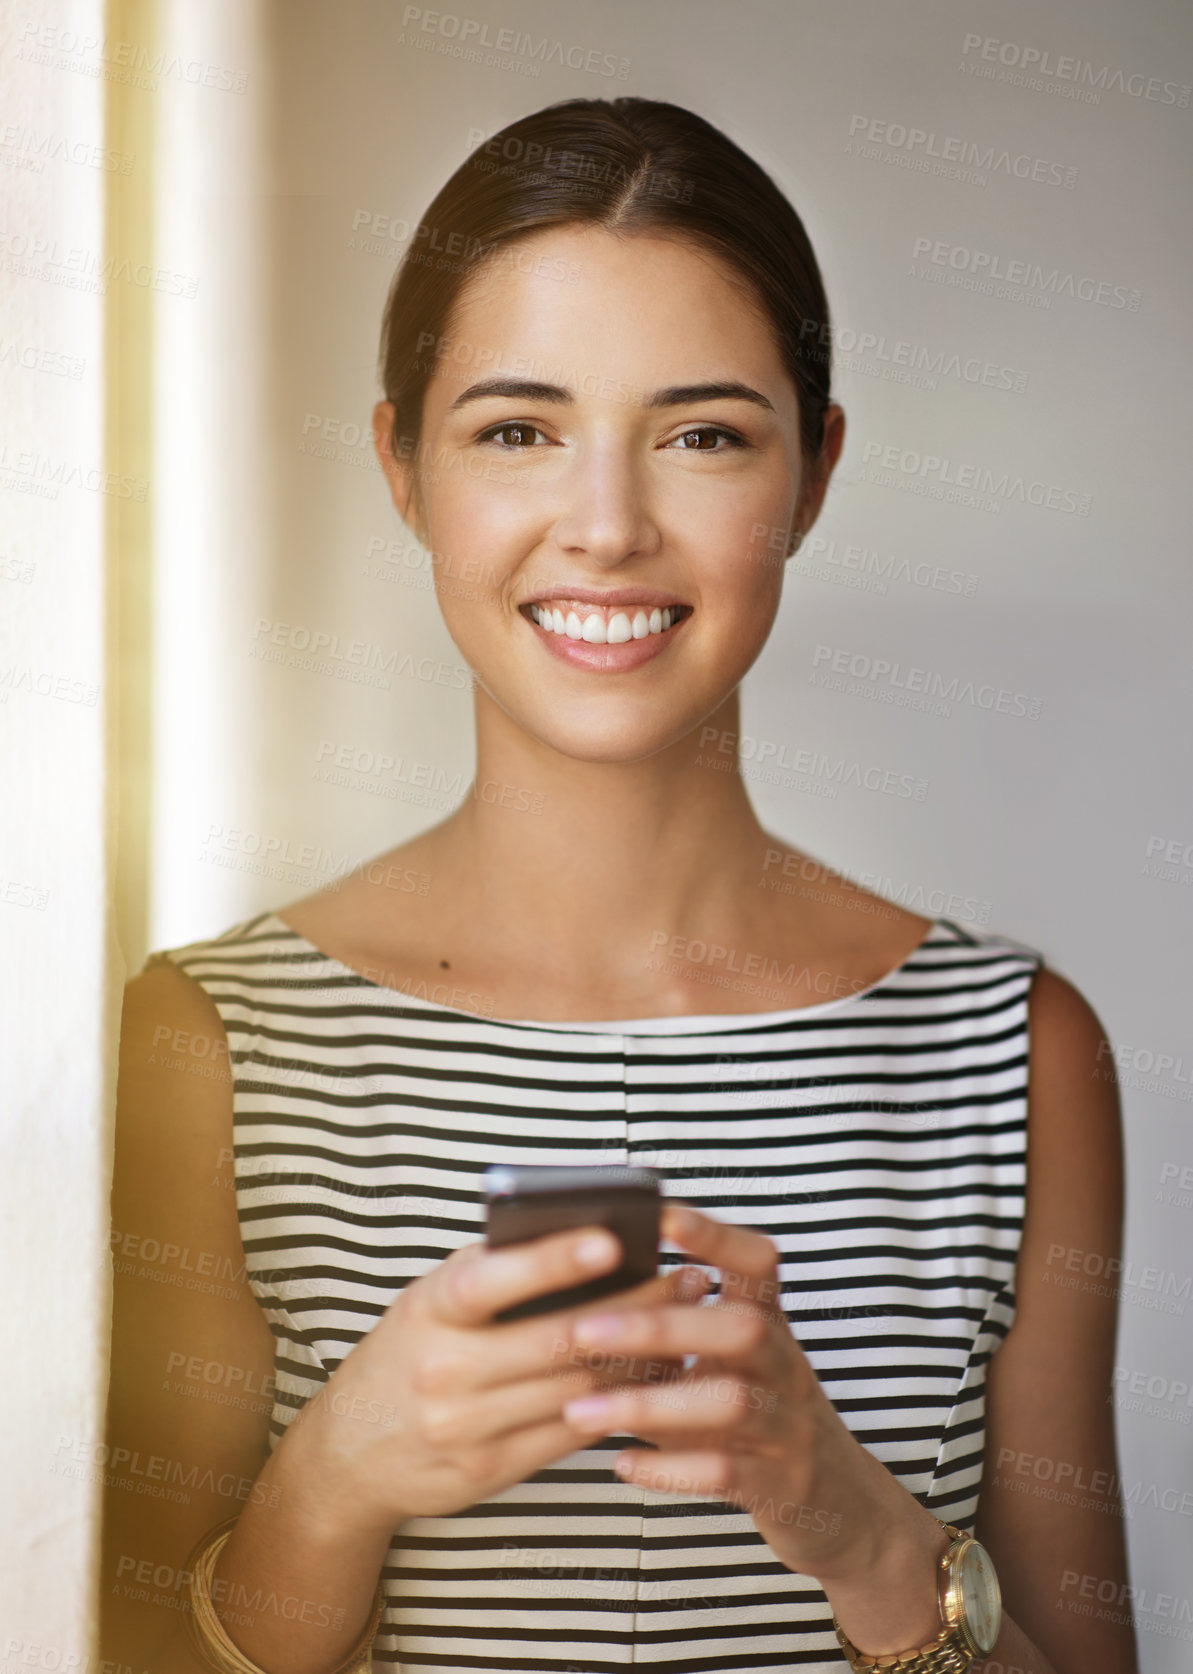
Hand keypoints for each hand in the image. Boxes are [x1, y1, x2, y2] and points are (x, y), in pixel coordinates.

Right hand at [277, 1224, 709, 1541]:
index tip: (612, 1238)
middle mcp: (444, 1370)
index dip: (552, 1260)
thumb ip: (489, 1270)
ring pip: (576, 1389)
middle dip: (634, 1307)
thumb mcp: (429, 1300)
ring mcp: (467, 1426)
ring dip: (641, 1357)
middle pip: (557, 1340)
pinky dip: (619, 1403)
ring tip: (687, 1325)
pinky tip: (654, 1378)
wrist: (348, 1452)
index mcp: (429, 1311)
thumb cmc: (406, 1351)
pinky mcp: (490, 1469)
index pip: (491, 1280)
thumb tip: (577, 1231)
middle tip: (687, 1279)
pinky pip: (570, 1433)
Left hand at [558, 1201, 942, 1594]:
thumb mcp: (726, 1367)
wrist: (837, 1505)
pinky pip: (728, 1473)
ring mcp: (789, 1427)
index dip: (714, 1234)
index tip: (660, 1215)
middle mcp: (785, 1367)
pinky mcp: (782, 1485)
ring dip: (648, 1404)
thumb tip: (586, 1299)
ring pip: (731, 1401)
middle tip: (583, 1330)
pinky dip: (671, 1469)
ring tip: (582, 1409)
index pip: (757, 1261)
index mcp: (769, 1325)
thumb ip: (672, 1334)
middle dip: (661, 1325)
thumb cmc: (756, 1419)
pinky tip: (623, 1463)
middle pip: (741, 1327)